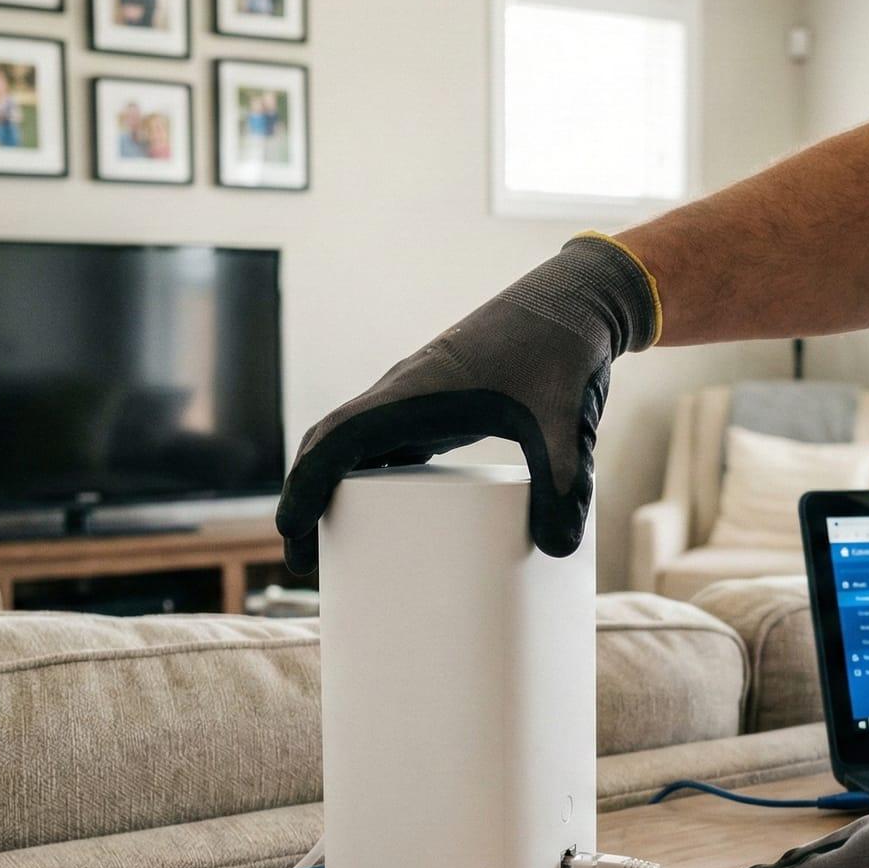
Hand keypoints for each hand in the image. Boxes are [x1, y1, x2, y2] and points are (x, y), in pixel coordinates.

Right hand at [274, 234, 658, 573]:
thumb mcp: (568, 423)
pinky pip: (384, 444)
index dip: (307, 485)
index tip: (292, 532)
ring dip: (331, 490)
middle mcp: (403, 394)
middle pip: (329, 446)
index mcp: (415, 393)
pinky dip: (367, 479)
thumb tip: (558, 548)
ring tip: (332, 549)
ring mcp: (418, 399)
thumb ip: (565, 483)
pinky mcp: (440, 407)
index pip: (337, 439)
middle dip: (308, 501)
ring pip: (352, 445)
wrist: (576, 304)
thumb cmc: (563, 353)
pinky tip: (381, 517)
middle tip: (307, 563)